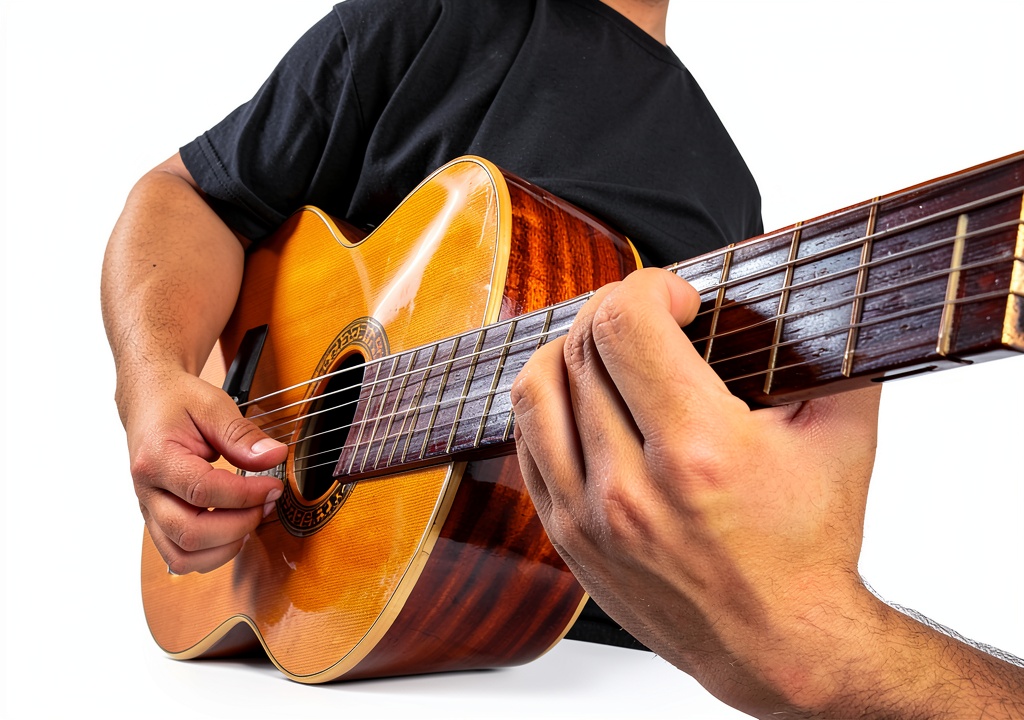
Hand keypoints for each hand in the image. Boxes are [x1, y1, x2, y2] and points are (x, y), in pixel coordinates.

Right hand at [121, 366, 287, 574]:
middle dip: (239, 524)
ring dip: (225, 548)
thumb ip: (242, 434)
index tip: (273, 486)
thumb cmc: (177, 402)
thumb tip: (274, 456)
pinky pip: (180, 556)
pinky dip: (211, 554)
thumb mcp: (213, 405)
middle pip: (190, 533)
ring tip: (250, 518)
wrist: (148, 401)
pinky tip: (233, 530)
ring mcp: (149, 510)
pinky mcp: (157, 521)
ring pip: (181, 556)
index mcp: (156, 458)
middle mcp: (146, 491)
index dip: (245, 495)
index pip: (202, 491)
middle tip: (266, 502)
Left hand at [511, 267, 882, 714]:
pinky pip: (527, 445)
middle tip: (649, 319)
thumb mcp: (844, 433)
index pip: (626, 324)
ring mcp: (588, 517)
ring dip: (568, 352)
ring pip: (535, 391)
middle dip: (614, 311)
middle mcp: (631, 487)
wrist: (778, 644)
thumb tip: (802, 281)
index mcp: (699, 452)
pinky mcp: (566, 537)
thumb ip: (823, 347)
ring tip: (608, 353)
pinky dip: (550, 408)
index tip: (678, 299)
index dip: (648, 287)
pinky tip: (587, 403)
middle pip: (581, 348)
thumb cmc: (811, 544)